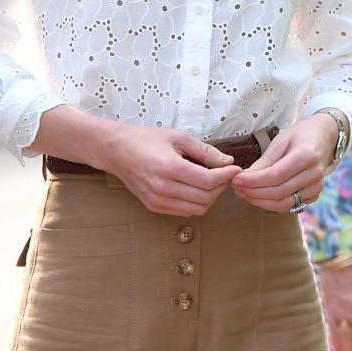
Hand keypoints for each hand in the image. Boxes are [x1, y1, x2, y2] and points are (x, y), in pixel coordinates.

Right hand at [102, 124, 235, 215]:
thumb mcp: (178, 137)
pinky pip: (185, 212)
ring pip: (197, 209)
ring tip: (211, 182)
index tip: (235, 169)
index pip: (208, 181)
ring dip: (210, 197)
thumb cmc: (146, 140)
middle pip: (205, 198)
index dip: (226, 176)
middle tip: (223, 174)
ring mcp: (158, 200)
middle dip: (220, 187)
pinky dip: (196, 203)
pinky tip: (195, 189)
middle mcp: (163, 188)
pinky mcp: (154, 207)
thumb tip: (228, 163)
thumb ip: (205, 151)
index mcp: (170, 167)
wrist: (116, 150)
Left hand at [231, 116, 337, 211]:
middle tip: (236, 187)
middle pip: (278, 192)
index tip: (236, 179)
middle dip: (253, 192)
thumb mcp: (281, 140)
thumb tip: (245, 177)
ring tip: (244, 193)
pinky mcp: (314, 196)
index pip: (275, 175)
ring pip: (283, 204)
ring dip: (260, 201)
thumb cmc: (300, 135)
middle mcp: (314, 174)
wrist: (324, 137)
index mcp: (307, 155)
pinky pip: (290, 206)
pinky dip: (271, 204)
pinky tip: (258, 196)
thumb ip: (265, 161)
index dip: (253, 181)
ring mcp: (316, 187)